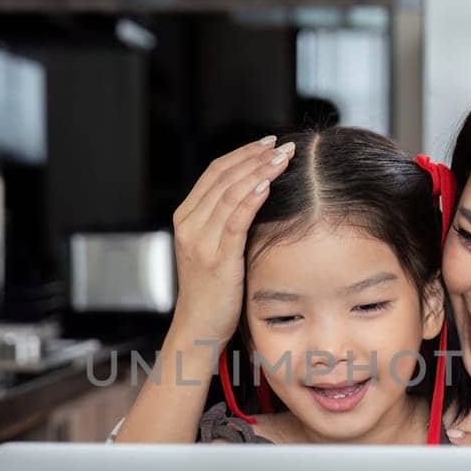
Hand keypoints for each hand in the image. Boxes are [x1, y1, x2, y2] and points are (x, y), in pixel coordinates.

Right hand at [169, 137, 295, 343]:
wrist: (198, 327)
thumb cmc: (213, 290)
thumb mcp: (212, 248)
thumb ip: (225, 221)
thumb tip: (256, 194)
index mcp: (186, 217)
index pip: (214, 172)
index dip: (243, 153)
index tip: (268, 143)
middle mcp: (189, 224)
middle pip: (223, 176)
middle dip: (256, 157)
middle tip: (284, 145)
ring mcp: (200, 241)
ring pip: (230, 193)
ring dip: (260, 171)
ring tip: (284, 159)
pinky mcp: (217, 258)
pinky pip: (235, 220)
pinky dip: (252, 198)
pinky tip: (270, 185)